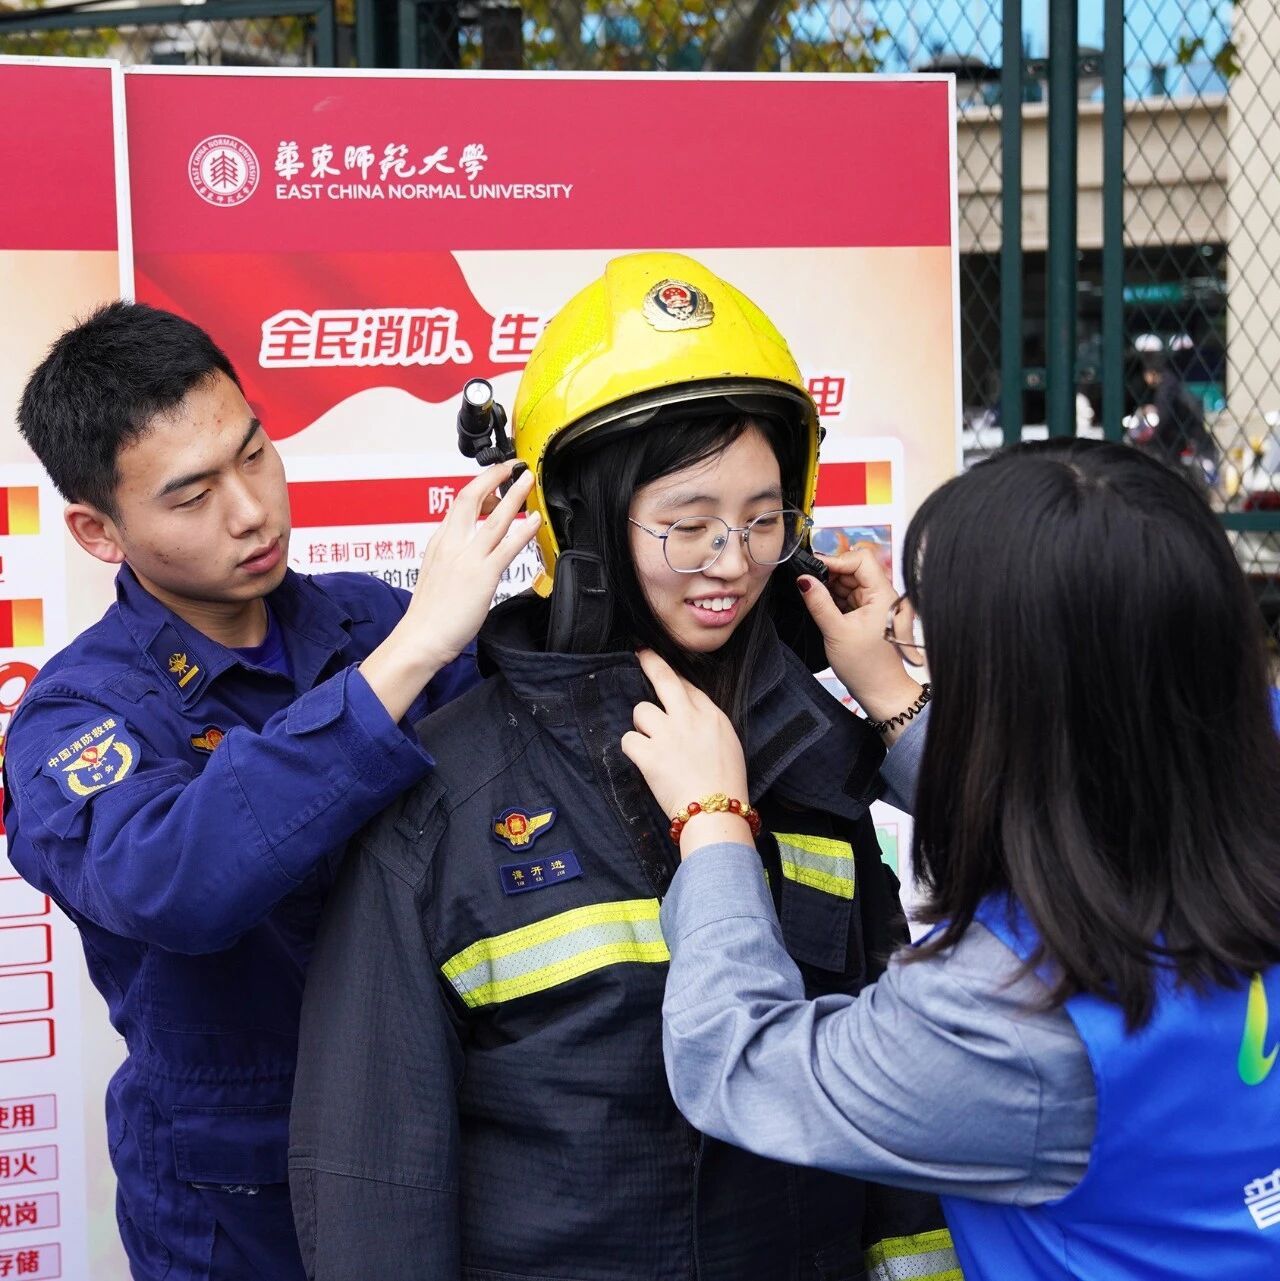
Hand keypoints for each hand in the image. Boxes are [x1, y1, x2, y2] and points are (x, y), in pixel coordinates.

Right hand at [405, 463, 538, 670]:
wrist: (421, 637)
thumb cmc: (429, 613)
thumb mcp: (436, 572)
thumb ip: (451, 555)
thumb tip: (467, 548)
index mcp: (440, 542)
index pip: (460, 504)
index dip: (480, 487)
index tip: (494, 482)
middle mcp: (452, 543)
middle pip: (472, 497)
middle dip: (494, 477)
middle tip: (511, 467)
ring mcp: (467, 557)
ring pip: (495, 517)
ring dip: (515, 495)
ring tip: (528, 481)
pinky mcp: (483, 575)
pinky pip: (507, 546)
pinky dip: (524, 530)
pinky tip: (534, 520)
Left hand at [621, 650, 751, 855]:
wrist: (717, 811)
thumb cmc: (727, 785)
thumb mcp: (729, 745)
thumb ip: (708, 725)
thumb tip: (690, 717)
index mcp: (712, 717)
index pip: (688, 686)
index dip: (674, 678)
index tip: (664, 671)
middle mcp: (689, 719)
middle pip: (664, 679)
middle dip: (650, 662)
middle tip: (640, 653)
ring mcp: (667, 735)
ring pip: (641, 711)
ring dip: (642, 726)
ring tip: (652, 744)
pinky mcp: (649, 754)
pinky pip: (628, 740)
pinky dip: (632, 749)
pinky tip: (642, 759)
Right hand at [801, 546, 922, 742]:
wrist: (881, 691)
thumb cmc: (867, 666)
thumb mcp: (836, 632)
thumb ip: (819, 602)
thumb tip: (803, 579)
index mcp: (883, 595)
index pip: (860, 560)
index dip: (836, 560)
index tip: (813, 568)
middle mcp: (882, 595)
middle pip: (854, 569)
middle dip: (831, 575)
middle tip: (809, 586)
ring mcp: (875, 604)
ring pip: (850, 582)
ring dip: (831, 588)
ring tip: (817, 603)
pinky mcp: (867, 614)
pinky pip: (849, 597)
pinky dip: (835, 599)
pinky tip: (825, 610)